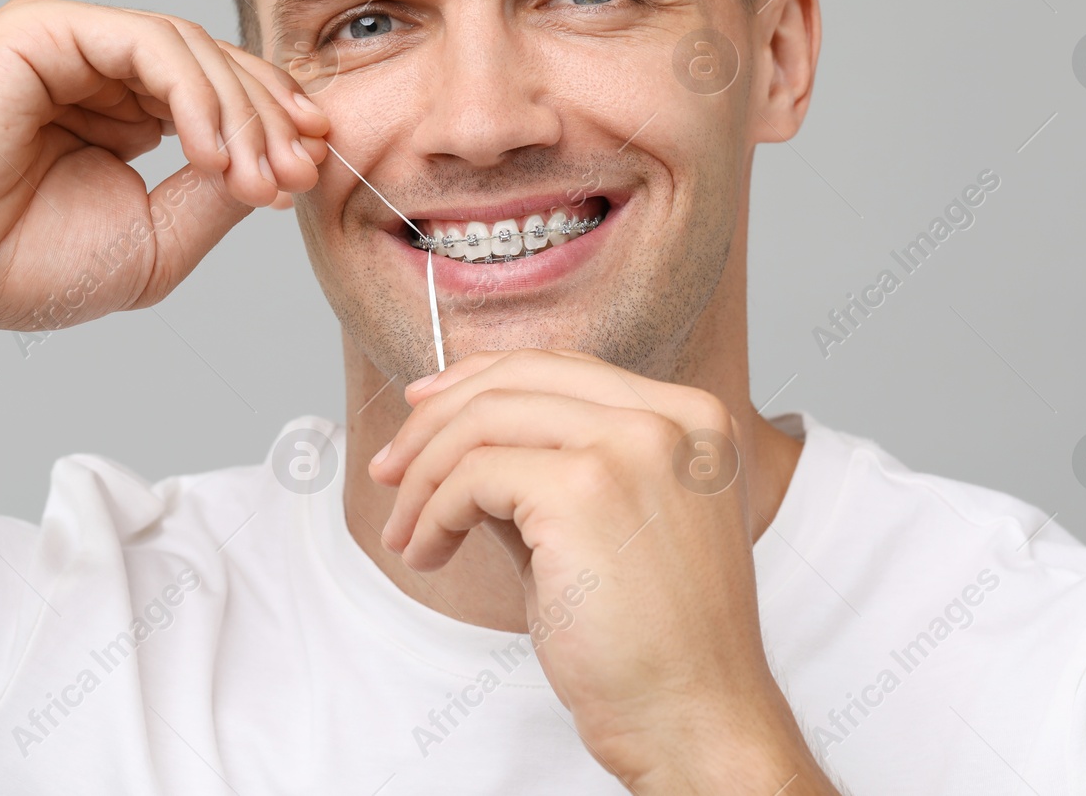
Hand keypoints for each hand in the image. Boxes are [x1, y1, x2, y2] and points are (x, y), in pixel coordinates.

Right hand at [0, 0, 328, 331]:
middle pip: (217, 68)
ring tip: (254, 177)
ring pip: (190, 49)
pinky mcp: (43, 29)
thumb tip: (284, 159)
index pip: (221, 98)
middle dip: (271, 120)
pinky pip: (146, 42)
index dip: (275, 126)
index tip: (313, 168)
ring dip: (240, 113)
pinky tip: (209, 151)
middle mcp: (100, 74)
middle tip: (299, 172)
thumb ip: (220, 194)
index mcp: (125, 116)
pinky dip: (193, 94)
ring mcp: (71, 46)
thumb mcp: (159, 240)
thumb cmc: (23, 267)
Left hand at [370, 349, 834, 793]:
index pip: (563, 367)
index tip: (421, 411)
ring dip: (424, 475)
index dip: (479, 380)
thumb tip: (458, 438)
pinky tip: (429, 552)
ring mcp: (632, 446)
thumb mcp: (604, 525)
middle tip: (390, 470)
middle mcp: (671, 417)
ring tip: (408, 532)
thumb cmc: (654, 640)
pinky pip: (473, 476)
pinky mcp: (584, 489)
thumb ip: (547, 468)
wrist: (696, 718)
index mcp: (692, 418)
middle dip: (435, 419)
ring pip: (485, 420)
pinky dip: (434, 512)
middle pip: (519, 377)